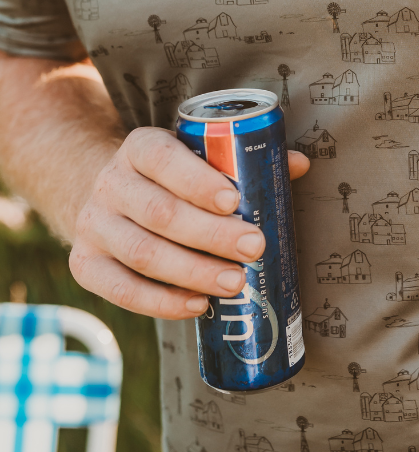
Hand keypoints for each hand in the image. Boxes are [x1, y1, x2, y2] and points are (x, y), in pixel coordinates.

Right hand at [68, 127, 308, 319]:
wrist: (108, 196)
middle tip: (254, 247)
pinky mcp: (86, 265)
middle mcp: (110, 183)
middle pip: (160, 212)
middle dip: (211, 234)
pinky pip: (121, 290)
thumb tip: (299, 165)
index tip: (236, 202)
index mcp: (140, 147)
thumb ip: (245, 159)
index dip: (198, 181)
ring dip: (193, 271)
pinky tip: (197, 304)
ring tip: (235, 282)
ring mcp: (94, 226)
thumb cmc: (169, 178)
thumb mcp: (195, 156)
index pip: (163, 158)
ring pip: (143, 253)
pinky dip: (161, 302)